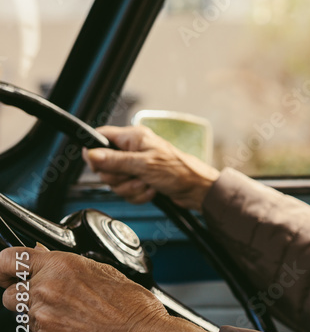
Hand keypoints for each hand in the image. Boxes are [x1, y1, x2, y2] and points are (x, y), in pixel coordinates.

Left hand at [0, 247, 215, 331]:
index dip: (4, 265)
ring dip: (42, 315)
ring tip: (75, 316)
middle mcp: (46, 292)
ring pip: (25, 317)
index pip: (9, 259)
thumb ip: (69, 267)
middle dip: (23, 295)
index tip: (6, 270)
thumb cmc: (135, 309)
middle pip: (10, 293)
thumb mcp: (106, 273)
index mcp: (61, 268)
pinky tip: (79, 330)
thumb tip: (49, 261)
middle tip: (47, 297)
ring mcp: (44, 320)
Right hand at [84, 125, 220, 211]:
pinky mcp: (140, 181)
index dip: (95, 152)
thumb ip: (116, 160)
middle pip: (104, 165)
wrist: (197, 189)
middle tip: (134, 176)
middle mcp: (133, 150)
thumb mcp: (144, 165)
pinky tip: (151, 190)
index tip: (99, 165)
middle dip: (118, 177)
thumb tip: (91, 155)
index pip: (101, 137)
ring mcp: (136, 167)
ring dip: (130, 188)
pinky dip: (138, 194)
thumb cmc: (179, 171)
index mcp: (133, 138)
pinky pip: (127, 191)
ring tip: (147, 183)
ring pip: (115, 182)